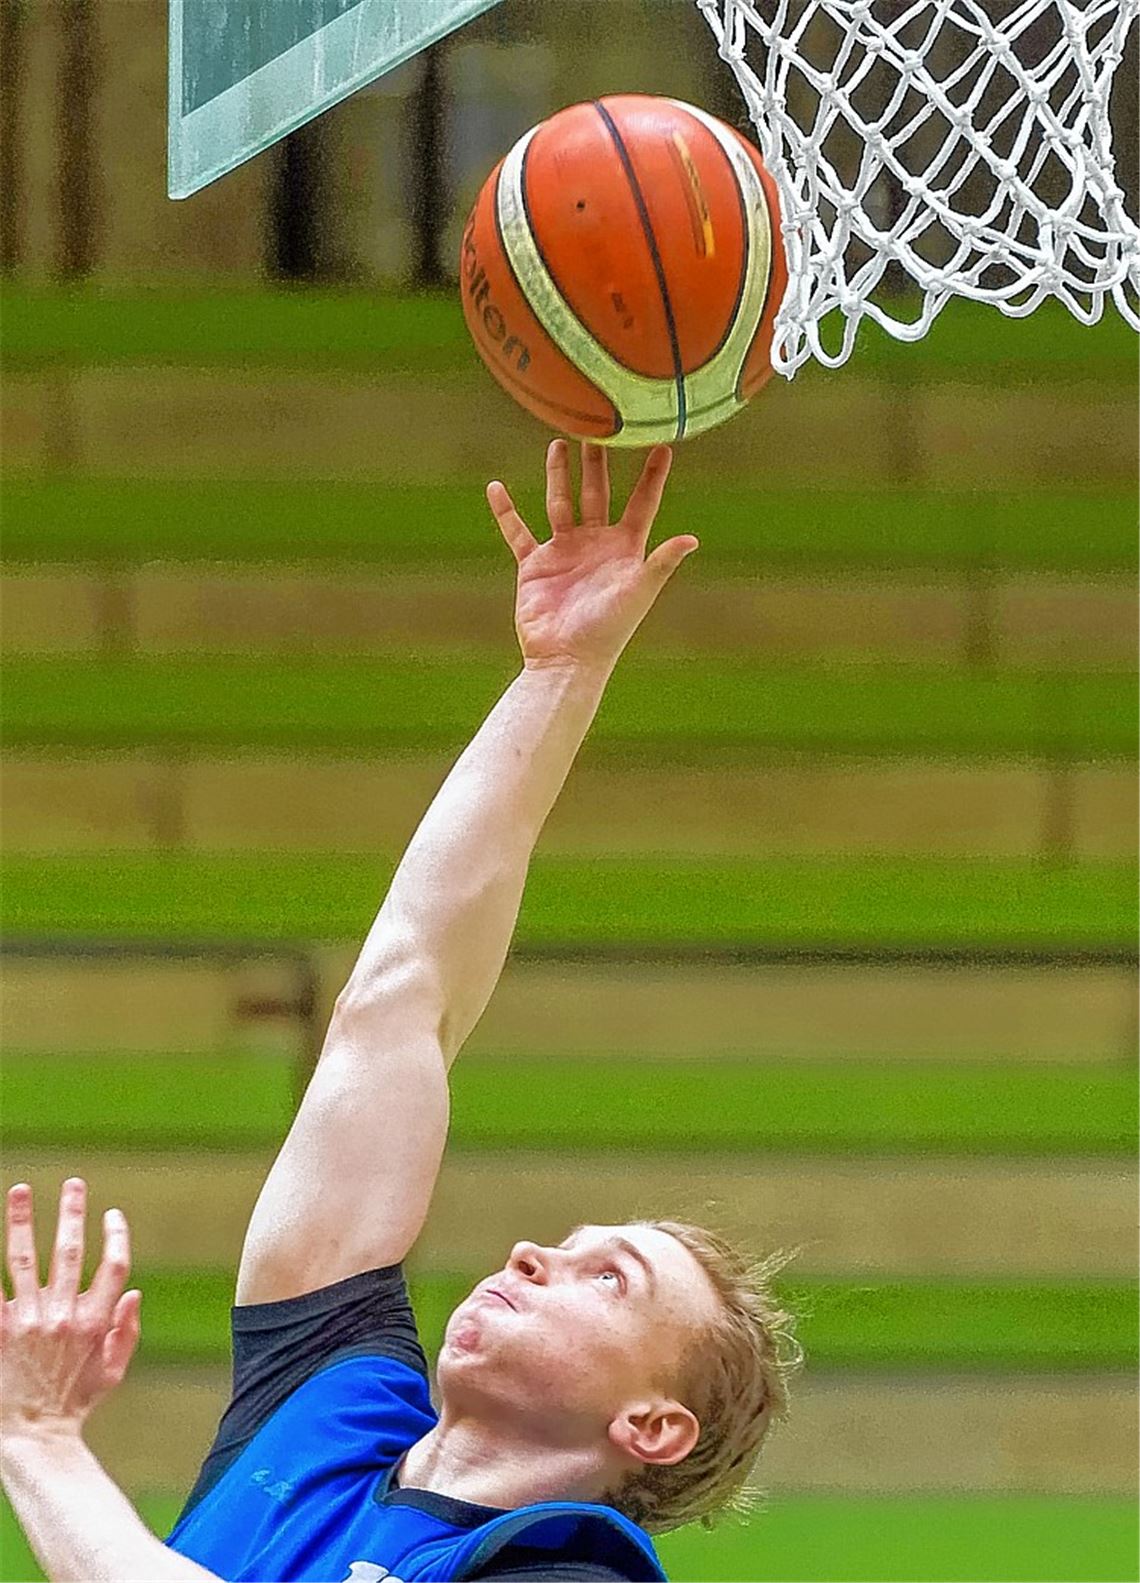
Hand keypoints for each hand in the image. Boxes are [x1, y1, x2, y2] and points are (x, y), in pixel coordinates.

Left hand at [2, 1179, 140, 1441]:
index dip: (117, 1236)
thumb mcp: (112, 1372)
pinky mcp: (0, 1331)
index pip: (115, 1266)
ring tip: (20, 1191)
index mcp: (95, 1322)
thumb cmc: (74, 1405)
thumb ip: (126, 1332)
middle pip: (70, 1250)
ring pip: (24, 1258)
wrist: (33, 1436)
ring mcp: (28, 1322)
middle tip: (73, 1183)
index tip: (112, 1214)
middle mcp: (63, 1315)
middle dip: (72, 1212)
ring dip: (23, 1221)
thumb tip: (133, 1292)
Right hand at [487, 439, 698, 670]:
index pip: (642, 504)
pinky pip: (518, 532)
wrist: (567, 659)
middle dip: (598, 463)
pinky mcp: (535, 565)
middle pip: (598, 493)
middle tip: (599, 428)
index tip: (663, 445)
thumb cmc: (609, 630)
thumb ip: (662, 562)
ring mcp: (565, 552)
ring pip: (560, 503)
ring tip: (558, 442)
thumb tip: (692, 539)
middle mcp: (596, 544)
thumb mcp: (639, 591)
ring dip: (558, 474)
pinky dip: (506, 512)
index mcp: (625, 549)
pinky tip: (495, 488)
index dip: (652, 476)